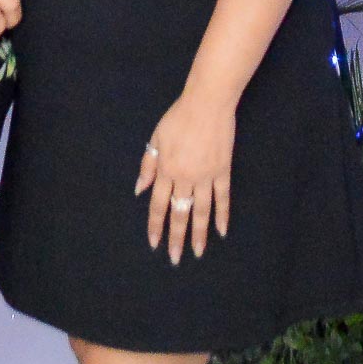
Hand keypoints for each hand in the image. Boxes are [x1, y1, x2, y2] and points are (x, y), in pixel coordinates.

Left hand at [135, 87, 235, 262]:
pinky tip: (221, 232)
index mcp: (166, 169)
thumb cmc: (178, 118)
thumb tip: (139, 190)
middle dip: (176, 237)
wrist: (207, 104)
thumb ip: (148, 165)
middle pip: (179, 213)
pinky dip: (222, 215)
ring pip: (201, 211)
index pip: (158, 204)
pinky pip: (223, 198)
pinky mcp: (223, 172)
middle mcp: (184, 177)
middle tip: (175, 259)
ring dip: (199, 234)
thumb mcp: (156, 138)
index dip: (156, 225)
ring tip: (198, 253)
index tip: (154, 243)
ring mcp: (205, 176)